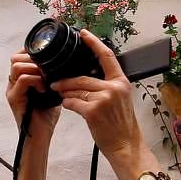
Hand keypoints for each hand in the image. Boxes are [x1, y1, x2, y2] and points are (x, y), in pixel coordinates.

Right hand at [7, 51, 59, 131]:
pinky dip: (35, 80)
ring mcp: (11, 90)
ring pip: (17, 65)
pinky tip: (43, 88)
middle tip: (47, 69)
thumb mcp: (51, 91)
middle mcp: (13, 83)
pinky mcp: (14, 98)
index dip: (31, 51)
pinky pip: (22, 79)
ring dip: (34, 68)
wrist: (40, 136)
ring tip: (45, 78)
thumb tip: (64, 64)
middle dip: (33, 59)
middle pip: (15, 58)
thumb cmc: (46, 116)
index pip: (19, 56)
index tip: (47, 56)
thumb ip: (52, 77)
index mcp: (20, 80)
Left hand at [51, 30, 145, 164]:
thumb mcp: (120, 100)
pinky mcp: (93, 111)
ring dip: (65, 92)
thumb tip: (85, 78)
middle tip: (55, 82)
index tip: (84, 33)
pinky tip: (66, 105)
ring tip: (60, 94)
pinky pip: (73, 102)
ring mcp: (104, 99)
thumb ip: (107, 86)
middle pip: (82, 78)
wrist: (125, 145)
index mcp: (121, 82)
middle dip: (66, 81)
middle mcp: (114, 88)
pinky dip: (67, 103)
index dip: (94, 43)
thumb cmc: (121, 125)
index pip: (107, 56)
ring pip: (76, 89)